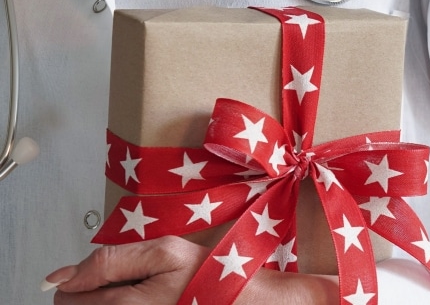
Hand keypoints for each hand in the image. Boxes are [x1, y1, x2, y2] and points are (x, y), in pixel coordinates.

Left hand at [44, 236, 337, 303]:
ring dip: (113, 302)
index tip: (116, 272)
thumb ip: (108, 261)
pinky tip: (153, 303)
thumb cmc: (210, 277)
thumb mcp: (163, 253)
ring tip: (147, 295)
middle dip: (98, 292)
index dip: (85, 277)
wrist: (246, 303)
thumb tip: (59, 276)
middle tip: (136, 283)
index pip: (67, 294)